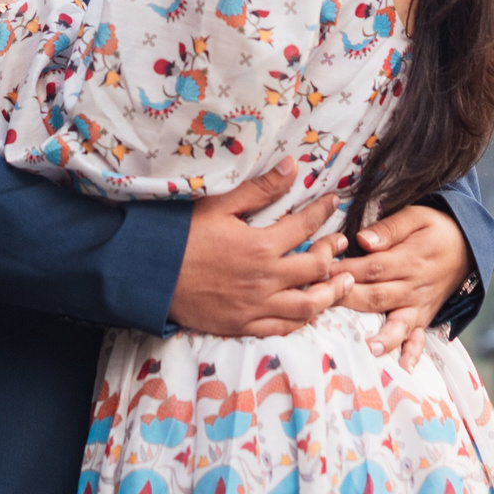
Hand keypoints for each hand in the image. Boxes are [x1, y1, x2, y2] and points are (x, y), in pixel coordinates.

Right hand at [169, 159, 351, 336]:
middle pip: (316, 268)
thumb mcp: (219, 204)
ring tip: (343, 282)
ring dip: (331, 292)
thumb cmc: (180, 235)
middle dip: (334, 253)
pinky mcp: (243, 325)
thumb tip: (292, 166)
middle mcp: (266, 278)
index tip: (333, 203)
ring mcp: (256, 305)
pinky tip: (311, 312)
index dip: (323, 212)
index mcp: (261, 245)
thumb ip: (260, 189)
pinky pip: (284, 328)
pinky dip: (303, 320)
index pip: (306, 226)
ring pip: (308, 305)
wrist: (149, 274)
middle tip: (341, 243)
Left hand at [336, 203, 469, 367]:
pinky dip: (413, 353)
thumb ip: (388, 229)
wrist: (469, 245)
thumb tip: (361, 240)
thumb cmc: (434, 227)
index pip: (371, 267)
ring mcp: (419, 305)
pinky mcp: (424, 317)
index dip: (345, 272)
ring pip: (398, 322)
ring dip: (383, 336)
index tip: (319, 274)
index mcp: (408, 259)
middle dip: (348, 301)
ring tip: (369, 348)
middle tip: (321, 304)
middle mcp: (414, 286)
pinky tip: (404, 368)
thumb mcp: (415, 216)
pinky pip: (420, 338)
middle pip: (377, 296)